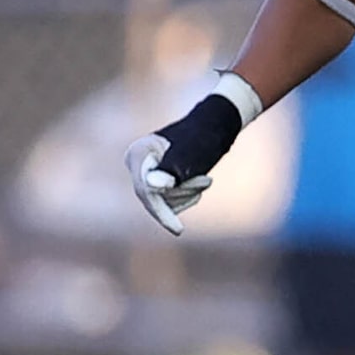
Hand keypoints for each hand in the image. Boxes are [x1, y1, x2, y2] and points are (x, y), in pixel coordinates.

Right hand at [124, 90, 247, 235]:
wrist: (216, 124)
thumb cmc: (204, 136)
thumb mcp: (192, 153)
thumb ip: (171, 169)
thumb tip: (150, 187)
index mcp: (137, 154)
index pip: (145, 190)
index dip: (161, 212)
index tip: (179, 231)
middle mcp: (137, 164)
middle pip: (154, 197)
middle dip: (184, 193)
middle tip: (207, 180)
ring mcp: (147, 173)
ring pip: (165, 200)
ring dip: (190, 193)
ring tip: (206, 177)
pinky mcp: (159, 180)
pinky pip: (172, 201)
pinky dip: (189, 195)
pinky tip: (199, 181)